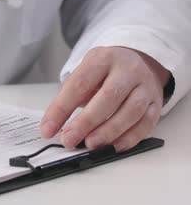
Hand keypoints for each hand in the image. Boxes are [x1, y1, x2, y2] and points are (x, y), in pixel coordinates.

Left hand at [41, 47, 170, 151]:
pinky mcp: (156, 102)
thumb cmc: (104, 72)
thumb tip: (54, 126)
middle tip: (69, 140)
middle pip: (108, 97)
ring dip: (109, 132)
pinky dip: (130, 138)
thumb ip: (70, 96)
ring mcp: (145, 86)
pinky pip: (146, 122)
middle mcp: (127, 70)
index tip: (48, 129)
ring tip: (90, 145)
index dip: (61, 109)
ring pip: (131, 111)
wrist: (137, 61)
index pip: (79, 84)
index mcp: (102, 58)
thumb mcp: (84, 73)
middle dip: (86, 122)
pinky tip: (114, 147)